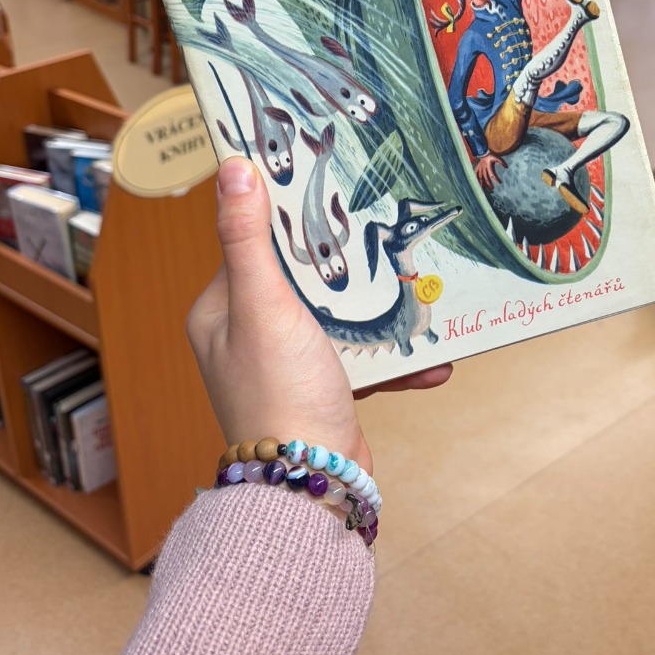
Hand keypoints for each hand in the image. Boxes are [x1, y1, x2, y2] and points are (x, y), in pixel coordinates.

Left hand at [186, 157, 452, 474]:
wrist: (311, 486)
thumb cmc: (278, 394)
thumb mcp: (263, 305)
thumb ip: (249, 239)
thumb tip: (233, 168)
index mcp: (221, 309)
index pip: (253, 242)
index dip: (289, 214)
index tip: (329, 183)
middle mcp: (250, 334)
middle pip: (302, 276)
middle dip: (347, 262)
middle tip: (387, 230)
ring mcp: (289, 364)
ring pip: (339, 317)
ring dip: (380, 313)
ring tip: (421, 296)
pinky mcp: (324, 390)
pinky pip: (364, 360)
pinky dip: (396, 360)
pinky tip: (433, 361)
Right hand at [474, 151, 506, 189]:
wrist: (483, 152)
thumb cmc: (491, 155)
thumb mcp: (497, 157)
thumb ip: (502, 162)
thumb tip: (507, 167)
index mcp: (488, 166)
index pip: (492, 175)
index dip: (496, 179)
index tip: (500, 182)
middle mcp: (483, 169)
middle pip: (486, 178)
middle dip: (489, 184)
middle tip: (492, 188)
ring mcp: (479, 169)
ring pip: (480, 178)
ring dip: (482, 184)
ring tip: (483, 190)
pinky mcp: (477, 168)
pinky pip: (475, 175)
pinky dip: (476, 180)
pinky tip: (476, 184)